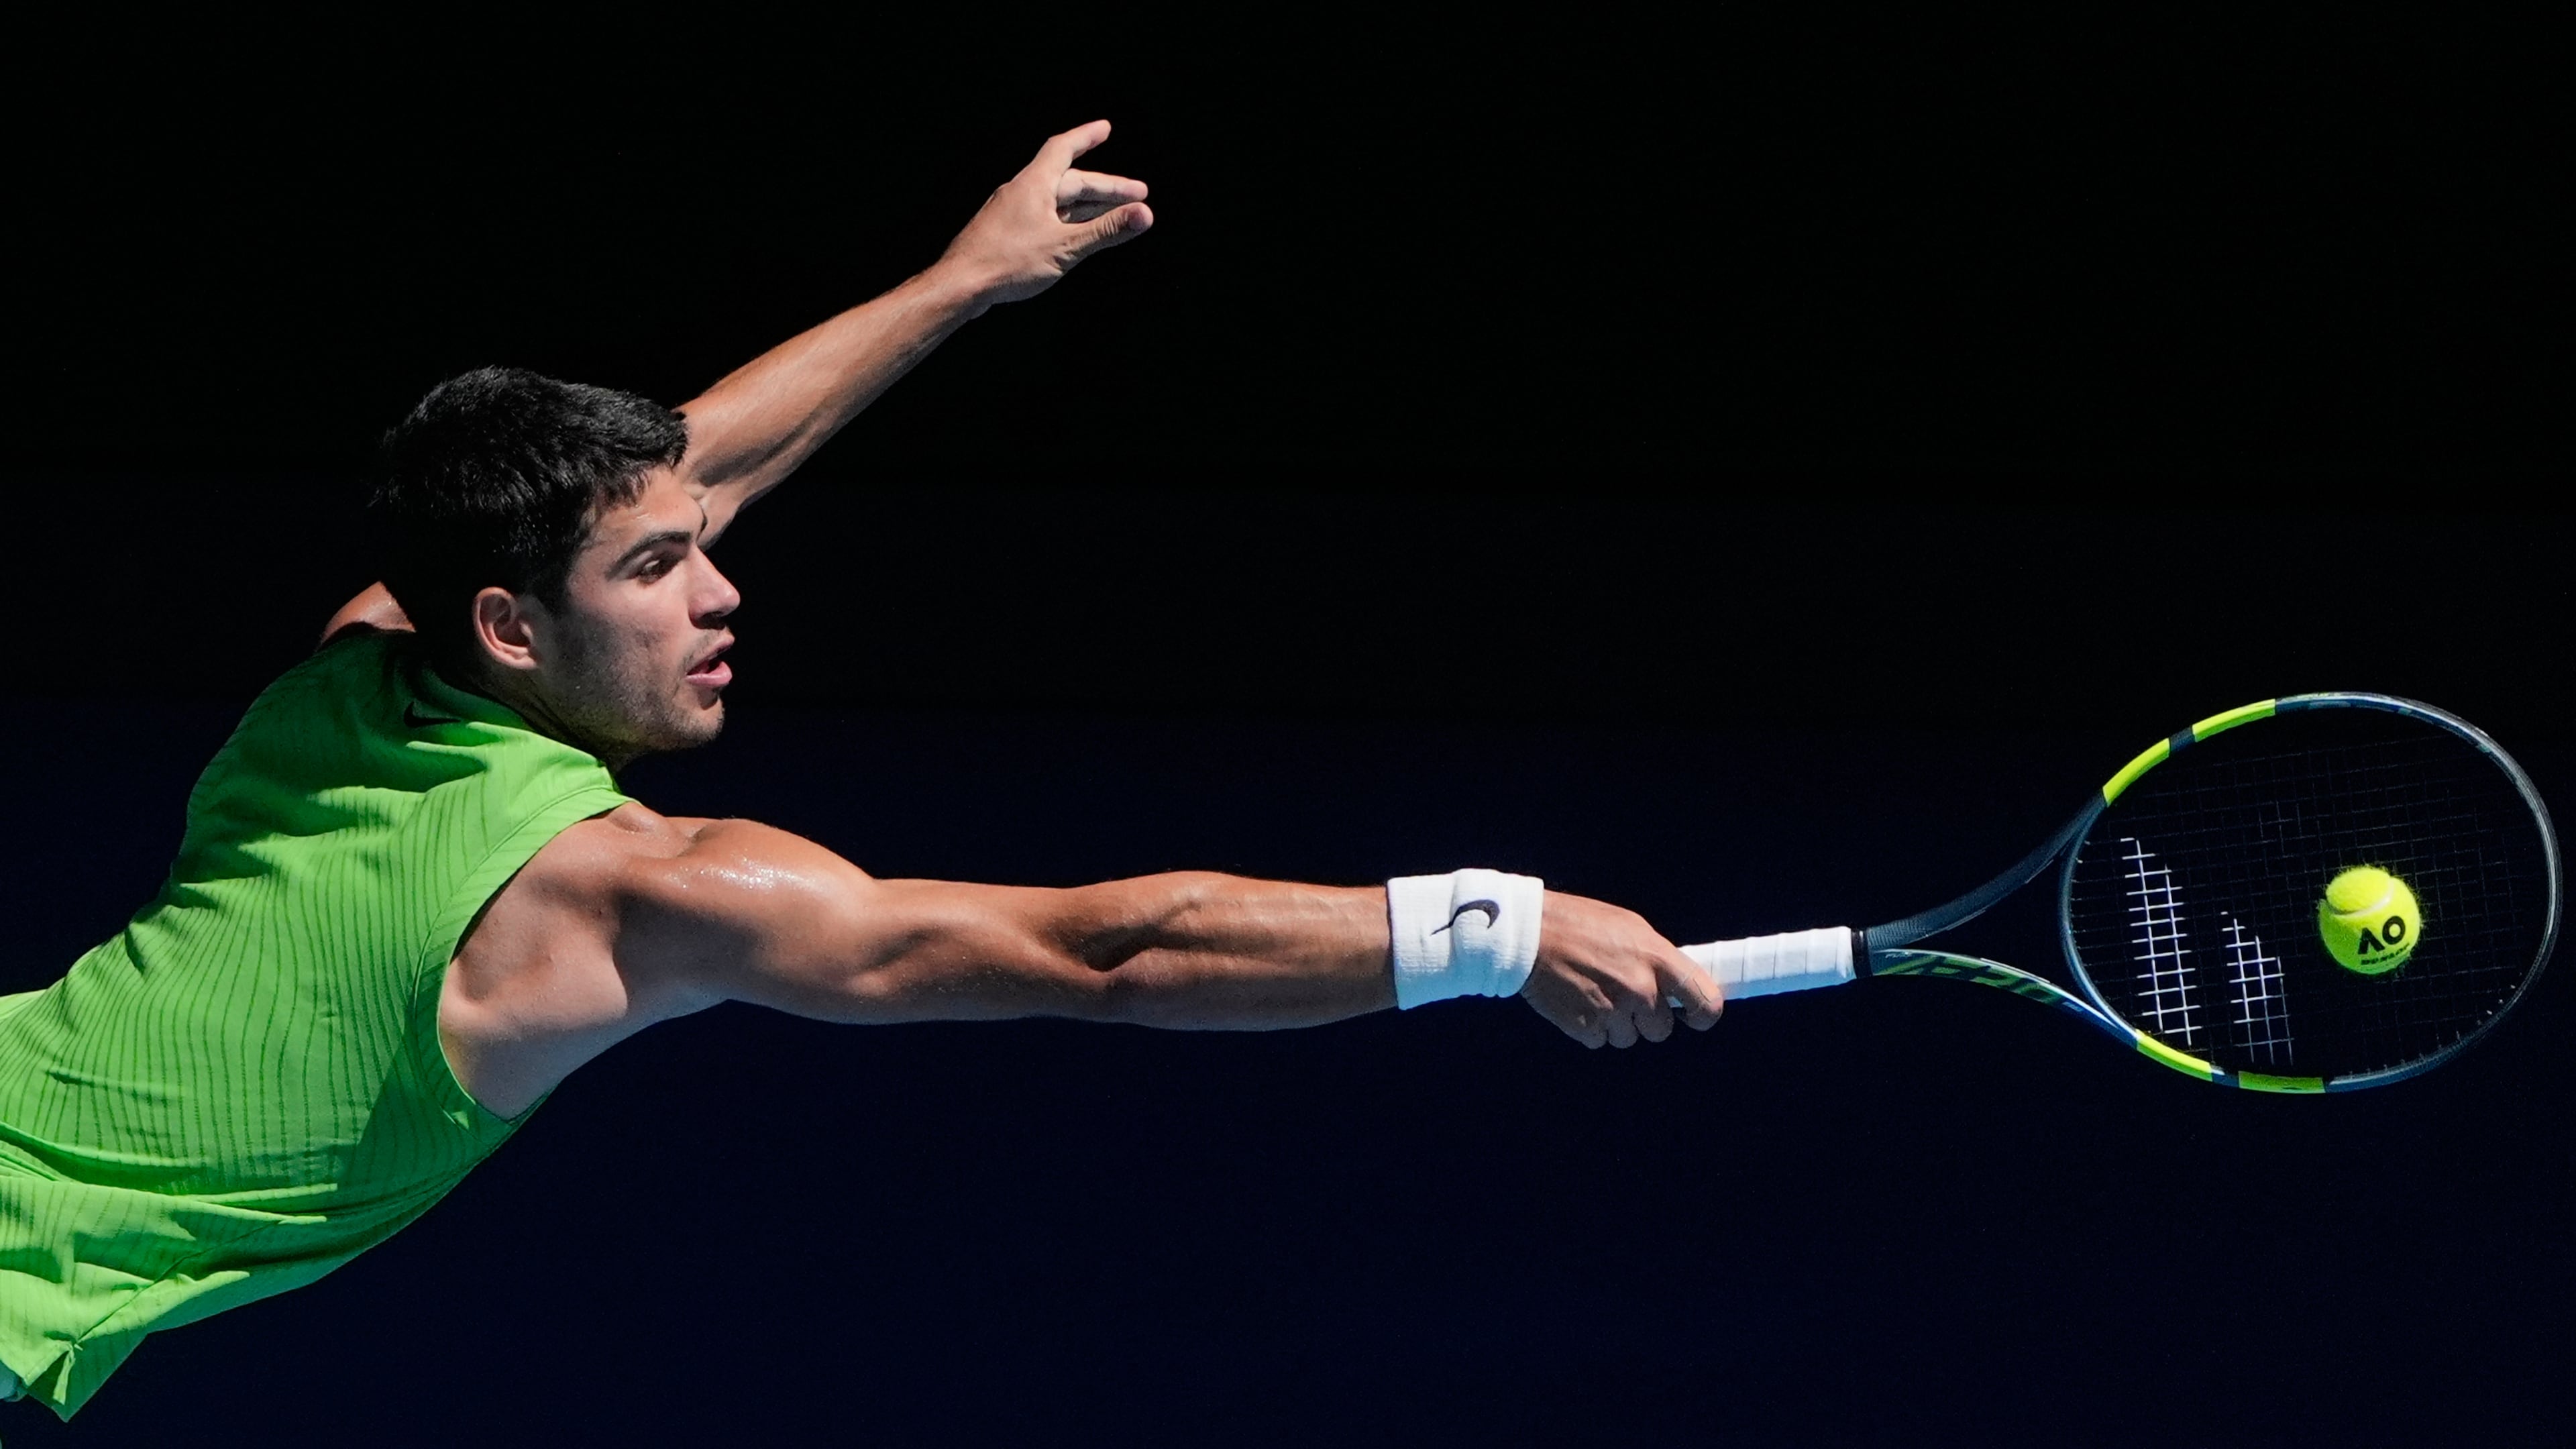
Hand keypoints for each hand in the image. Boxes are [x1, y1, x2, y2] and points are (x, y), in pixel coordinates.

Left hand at [934, 120, 1152, 312]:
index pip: (1063, 148)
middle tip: (1136, 195)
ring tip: (1114, 216)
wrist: (960, 285)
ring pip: (1057, 202)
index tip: (1105, 128)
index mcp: (1034, 184)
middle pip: (1069, 181)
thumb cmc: (1007, 263)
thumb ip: (1106, 230)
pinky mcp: (1006, 234)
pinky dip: (1067, 221)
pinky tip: (1077, 234)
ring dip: (1088, 207)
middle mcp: (1022, 192)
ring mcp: (1012, 213)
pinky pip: (1044, 218)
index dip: (1086, 137)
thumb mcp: (1065, 247)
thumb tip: (1144, 215)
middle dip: (1104, 187)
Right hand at [1519, 892, 1721, 1047]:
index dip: (1704, 1015)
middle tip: (1623, 996)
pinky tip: (1577, 1002)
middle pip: (1662, 1030)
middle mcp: (1640, 989)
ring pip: (1629, 1038)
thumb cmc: (1579, 923)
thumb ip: (1657, 958)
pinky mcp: (1585, 1028)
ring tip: (1594, 993)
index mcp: (1657, 959)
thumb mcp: (1630, 927)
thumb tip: (1676, 985)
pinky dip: (1590, 1028)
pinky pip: (1600, 1041)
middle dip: (1646, 1019)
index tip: (1694, 1017)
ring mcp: (1613, 1011)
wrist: (1529, 935)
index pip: (1705, 1001)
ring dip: (1615, 1024)